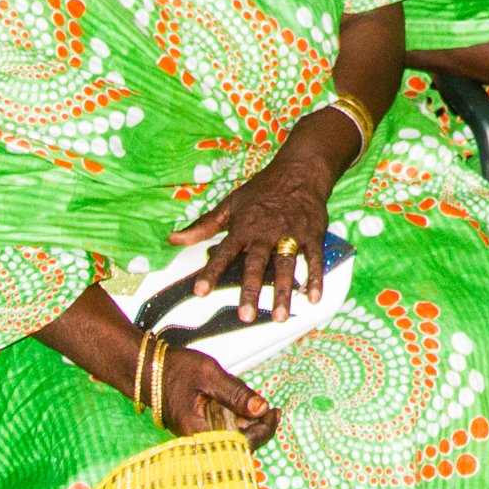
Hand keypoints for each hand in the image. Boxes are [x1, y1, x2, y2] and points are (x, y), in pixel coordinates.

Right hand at [157, 344, 277, 445]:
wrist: (148, 369)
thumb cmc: (174, 370)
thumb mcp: (210, 375)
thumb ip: (236, 393)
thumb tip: (261, 408)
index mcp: (198, 431)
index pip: (239, 444)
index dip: (262, 432)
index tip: (274, 414)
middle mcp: (197, 439)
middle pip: (237, 443)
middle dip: (257, 426)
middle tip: (271, 409)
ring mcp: (198, 434)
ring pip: (232, 435)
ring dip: (247, 421)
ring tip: (253, 401)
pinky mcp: (198, 428)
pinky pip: (222, 428)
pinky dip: (235, 417)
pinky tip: (238, 401)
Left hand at [170, 144, 334, 324]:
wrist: (299, 172)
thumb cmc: (261, 191)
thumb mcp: (229, 204)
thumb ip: (202, 226)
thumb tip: (172, 239)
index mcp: (244, 227)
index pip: (224, 253)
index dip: (211, 272)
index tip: (200, 291)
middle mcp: (266, 233)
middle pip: (257, 264)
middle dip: (251, 290)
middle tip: (245, 316)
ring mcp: (291, 234)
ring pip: (286, 266)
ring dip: (283, 292)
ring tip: (278, 316)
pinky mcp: (312, 235)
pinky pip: (315, 259)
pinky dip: (315, 279)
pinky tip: (313, 299)